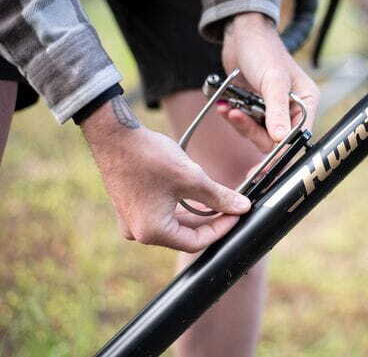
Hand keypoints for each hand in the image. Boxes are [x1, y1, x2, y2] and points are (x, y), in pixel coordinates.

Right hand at [81, 96, 250, 252]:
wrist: (114, 135)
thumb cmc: (149, 156)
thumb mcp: (192, 178)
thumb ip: (219, 196)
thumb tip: (243, 207)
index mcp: (152, 232)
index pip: (195, 243)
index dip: (220, 229)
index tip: (236, 214)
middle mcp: (138, 232)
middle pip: (184, 235)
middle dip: (209, 221)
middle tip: (230, 206)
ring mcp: (131, 221)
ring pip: (174, 224)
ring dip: (196, 214)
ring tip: (216, 198)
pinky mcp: (130, 208)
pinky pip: (161, 214)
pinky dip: (180, 207)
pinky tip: (195, 194)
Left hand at [220, 12, 318, 152]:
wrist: (241, 34)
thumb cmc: (263, 51)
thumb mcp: (272, 81)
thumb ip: (276, 112)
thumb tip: (279, 140)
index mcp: (307, 102)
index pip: (297, 136)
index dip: (280, 152)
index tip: (263, 166)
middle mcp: (293, 109)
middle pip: (275, 139)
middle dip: (253, 131)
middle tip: (237, 117)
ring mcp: (274, 110)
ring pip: (258, 133)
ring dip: (241, 123)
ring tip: (229, 109)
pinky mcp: (257, 108)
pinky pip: (246, 124)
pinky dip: (235, 118)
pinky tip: (226, 106)